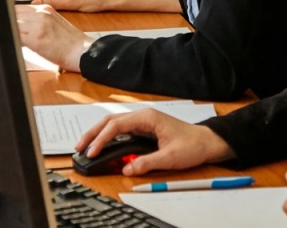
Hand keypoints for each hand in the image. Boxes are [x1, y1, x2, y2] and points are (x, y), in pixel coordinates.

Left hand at [15, 4, 92, 71]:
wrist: (81, 51)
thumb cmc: (70, 41)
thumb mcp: (55, 21)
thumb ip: (39, 18)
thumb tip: (21, 22)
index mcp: (45, 8)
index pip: (19, 7)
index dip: (12, 16)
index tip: (9, 23)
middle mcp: (41, 14)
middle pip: (14, 14)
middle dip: (10, 23)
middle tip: (10, 31)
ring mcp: (38, 25)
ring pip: (13, 24)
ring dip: (12, 31)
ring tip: (16, 39)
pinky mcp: (35, 39)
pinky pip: (16, 37)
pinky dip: (13, 40)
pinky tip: (18, 45)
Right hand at [75, 109, 234, 175]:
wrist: (206, 142)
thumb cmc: (192, 145)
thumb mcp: (170, 158)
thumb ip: (147, 163)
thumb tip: (127, 169)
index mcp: (147, 117)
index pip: (116, 125)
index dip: (101, 138)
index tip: (92, 151)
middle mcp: (143, 116)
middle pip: (110, 121)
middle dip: (93, 133)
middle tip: (79, 147)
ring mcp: (143, 121)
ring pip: (114, 124)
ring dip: (99, 134)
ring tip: (86, 146)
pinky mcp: (144, 129)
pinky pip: (121, 130)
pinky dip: (109, 137)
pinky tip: (102, 145)